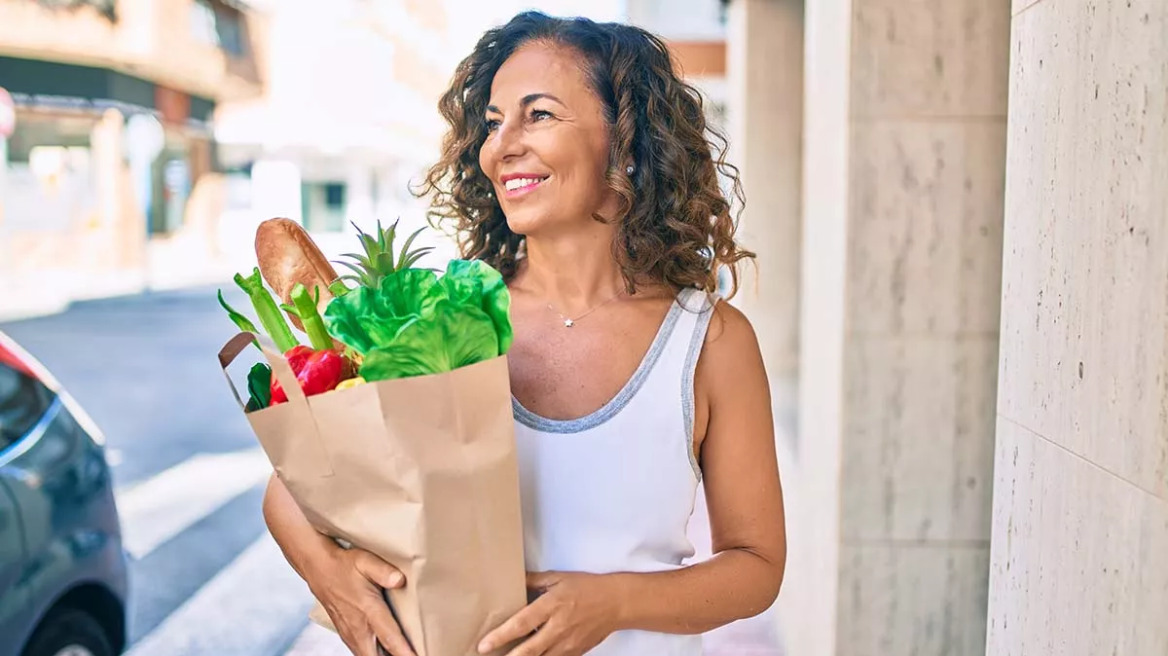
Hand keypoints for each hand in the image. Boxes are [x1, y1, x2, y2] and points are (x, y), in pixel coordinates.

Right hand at [307, 545, 415, 655]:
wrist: (319, 569)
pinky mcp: (347, 635)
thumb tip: (400, 580)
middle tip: (414, 654)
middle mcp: (359, 627)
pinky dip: (374, 655)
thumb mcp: (365, 561)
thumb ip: (384, 571)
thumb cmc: (344, 565)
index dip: (404, 651)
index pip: (389, 637)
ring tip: (402, 652)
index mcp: (368, 610)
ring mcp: (351, 634)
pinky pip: (361, 653)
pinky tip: (385, 652)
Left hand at [478, 571, 622, 655]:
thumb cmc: (587, 587)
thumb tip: (513, 579)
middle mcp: (558, 627)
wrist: (616, 603)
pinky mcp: (575, 653)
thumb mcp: (559, 577)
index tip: (484, 645)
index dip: (501, 636)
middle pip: (529, 650)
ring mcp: (568, 643)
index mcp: (552, 605)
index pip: (522, 623)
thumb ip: (534, 580)